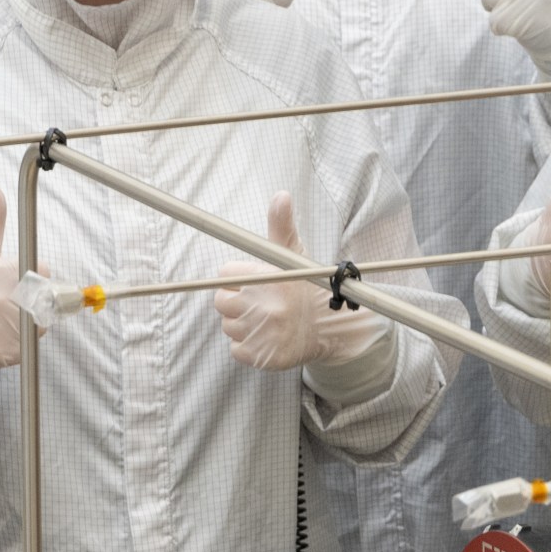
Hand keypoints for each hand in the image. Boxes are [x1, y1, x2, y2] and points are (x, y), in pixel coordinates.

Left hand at [211, 192, 382, 373]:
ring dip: (242, 323)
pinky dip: (247, 345)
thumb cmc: (304, 287)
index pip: (226, 274)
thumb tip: (281, 195)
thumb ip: (281, 224)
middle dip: (237, 300)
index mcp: (266, 278)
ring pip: (228, 326)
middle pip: (221, 301)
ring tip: (268, 319)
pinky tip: (266, 336)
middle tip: (262, 302)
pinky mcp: (259, 356)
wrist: (329, 328)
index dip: (239, 278)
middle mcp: (261, 306)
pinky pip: (235, 348)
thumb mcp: (293, 253)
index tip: (258, 282)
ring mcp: (259, 333)